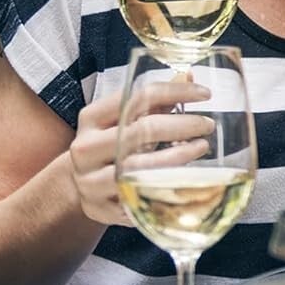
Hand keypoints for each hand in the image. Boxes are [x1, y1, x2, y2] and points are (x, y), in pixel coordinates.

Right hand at [68, 80, 212, 226]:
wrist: (77, 185)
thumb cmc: (110, 144)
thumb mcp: (123, 119)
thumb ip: (154, 101)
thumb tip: (188, 76)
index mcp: (91, 118)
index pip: (139, 97)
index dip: (176, 92)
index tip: (205, 94)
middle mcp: (87, 148)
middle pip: (142, 130)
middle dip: (183, 125)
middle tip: (206, 124)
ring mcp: (91, 181)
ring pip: (141, 167)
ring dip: (179, 157)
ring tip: (201, 147)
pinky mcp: (102, 208)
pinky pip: (140, 198)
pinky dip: (166, 188)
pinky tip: (185, 180)